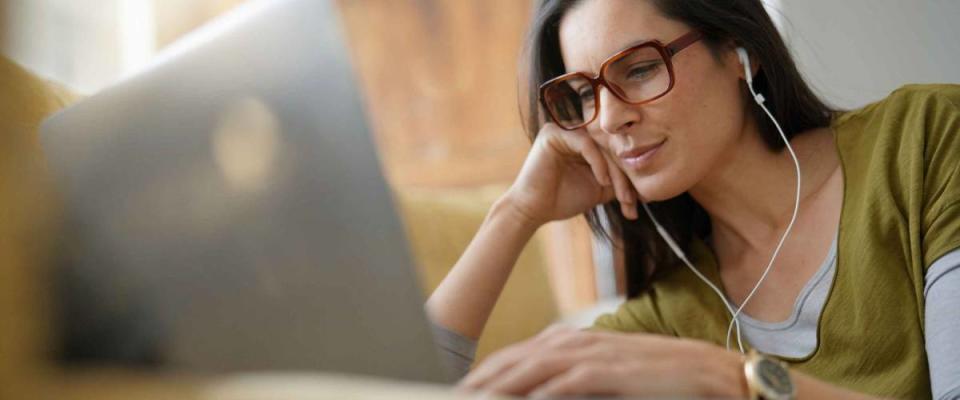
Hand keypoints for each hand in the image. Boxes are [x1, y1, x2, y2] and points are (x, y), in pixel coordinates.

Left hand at [458, 326, 746, 398]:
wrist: (717, 373)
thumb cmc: (663, 377)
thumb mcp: (613, 372)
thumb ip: (577, 377)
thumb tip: (542, 390)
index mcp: (581, 340)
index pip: (523, 352)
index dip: (491, 369)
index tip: (465, 385)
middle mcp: (585, 341)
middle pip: (521, 356)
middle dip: (486, 376)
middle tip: (455, 391)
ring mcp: (602, 354)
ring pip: (538, 366)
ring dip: (503, 382)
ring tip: (474, 395)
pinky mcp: (619, 372)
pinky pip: (573, 381)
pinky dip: (545, 391)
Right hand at [501, 123, 638, 227]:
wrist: (534, 211)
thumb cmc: (562, 200)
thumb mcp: (599, 189)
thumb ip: (619, 183)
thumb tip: (649, 188)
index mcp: (585, 143)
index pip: (615, 154)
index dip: (627, 178)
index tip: (633, 205)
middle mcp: (575, 132)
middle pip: (611, 150)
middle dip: (624, 179)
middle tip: (630, 202)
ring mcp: (564, 130)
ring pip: (602, 147)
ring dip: (615, 173)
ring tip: (619, 195)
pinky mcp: (554, 133)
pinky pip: (586, 144)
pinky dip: (598, 163)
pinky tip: (602, 181)